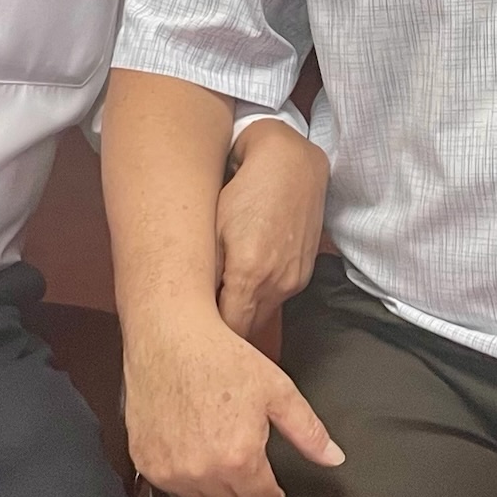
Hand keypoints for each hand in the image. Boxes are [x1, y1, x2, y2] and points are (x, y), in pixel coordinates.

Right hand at [124, 309, 343, 496]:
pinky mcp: (145, 462)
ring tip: (213, 438)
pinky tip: (188, 437)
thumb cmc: (219, 356)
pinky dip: (181, 469)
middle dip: (242, 482)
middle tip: (240, 444)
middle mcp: (202, 472)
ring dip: (211, 479)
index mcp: (238, 459)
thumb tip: (333, 458)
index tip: (270, 479)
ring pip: (200, 496)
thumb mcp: (277, 390)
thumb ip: (308, 431)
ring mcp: (169, 470)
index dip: (271, 490)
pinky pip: (171, 483)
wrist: (169, 336)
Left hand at [216, 119, 328, 338]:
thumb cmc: (246, 188)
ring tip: (221, 299)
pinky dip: (260, 297)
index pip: (229, 331)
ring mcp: (295, 280)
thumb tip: (197, 306)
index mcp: (250, 275)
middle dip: (225, 330)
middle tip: (200, 319)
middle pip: (247, 330)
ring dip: (244, 314)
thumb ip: (209, 274)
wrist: (293, 161)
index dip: (210, 335)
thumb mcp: (215, 227)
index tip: (192, 332)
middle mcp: (278, 284)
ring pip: (263, 315)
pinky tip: (246, 278)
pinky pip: (277, 298)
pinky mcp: (304, 272)